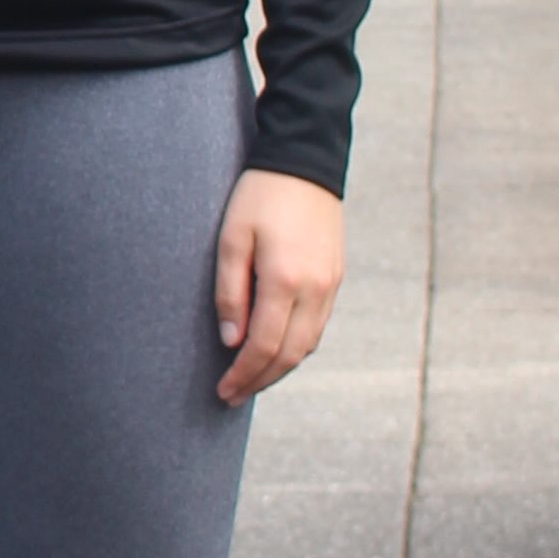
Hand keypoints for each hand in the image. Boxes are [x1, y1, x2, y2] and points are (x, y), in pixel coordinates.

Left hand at [215, 167, 344, 403]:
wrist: (305, 162)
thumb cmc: (259, 196)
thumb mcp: (231, 238)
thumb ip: (230, 292)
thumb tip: (232, 341)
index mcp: (285, 281)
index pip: (264, 347)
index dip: (243, 374)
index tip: (223, 391)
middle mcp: (315, 290)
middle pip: (290, 355)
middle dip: (260, 380)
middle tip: (232, 395)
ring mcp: (330, 285)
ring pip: (308, 344)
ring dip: (280, 368)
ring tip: (251, 379)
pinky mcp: (335, 277)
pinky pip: (318, 325)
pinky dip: (296, 346)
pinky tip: (276, 349)